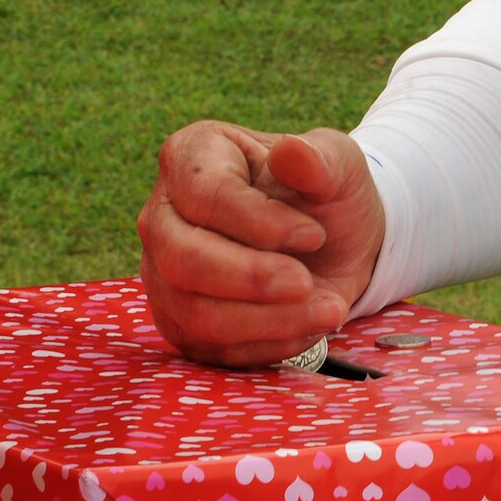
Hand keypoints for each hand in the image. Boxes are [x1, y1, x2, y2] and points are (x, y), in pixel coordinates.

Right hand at [138, 121, 385, 367]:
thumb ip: (320, 159)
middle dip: (253, 279)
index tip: (314, 235)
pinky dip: (268, 345)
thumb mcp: (338, 166)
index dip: (260, 222)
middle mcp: (163, 217)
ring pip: (194, 313)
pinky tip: (309, 327)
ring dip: (268, 320)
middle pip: (182, 259)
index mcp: (191, 158)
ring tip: (327, 309)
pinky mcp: (182, 323)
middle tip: (307, 283)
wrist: (332, 248)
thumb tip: (292, 152)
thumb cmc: (325, 197)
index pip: (206, 195)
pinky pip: (213, 349)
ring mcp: (164, 274)